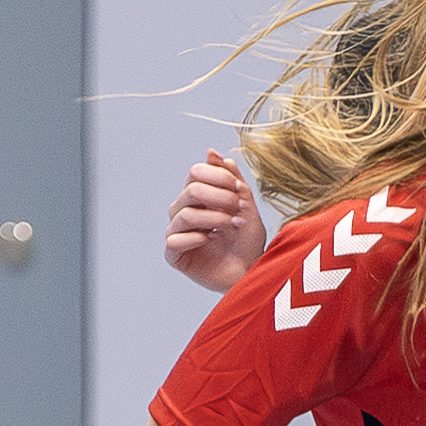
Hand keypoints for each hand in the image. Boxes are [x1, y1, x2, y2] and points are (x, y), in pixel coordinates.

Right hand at [165, 150, 267, 291]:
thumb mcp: (246, 206)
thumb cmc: (247, 242)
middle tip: (239, 209)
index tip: (238, 188)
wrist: (251, 272)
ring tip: (234, 226)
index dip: (217, 176)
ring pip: (185, 214)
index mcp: (198, 196)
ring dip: (214, 218)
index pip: (196, 172)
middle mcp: (184, 211)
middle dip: (220, 197)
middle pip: (191, 190)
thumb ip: (232, 179)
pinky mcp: (174, 255)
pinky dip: (195, 238)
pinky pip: (174, 240)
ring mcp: (177, 232)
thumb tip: (212, 153)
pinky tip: (211, 241)